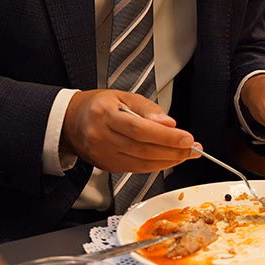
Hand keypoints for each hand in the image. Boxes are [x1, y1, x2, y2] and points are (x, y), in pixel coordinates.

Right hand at [61, 90, 199, 172]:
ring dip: (168, 160)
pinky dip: (156, 165)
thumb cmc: (99, 105)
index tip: (187, 138)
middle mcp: (101, 136)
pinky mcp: (107, 166)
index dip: (166, 136)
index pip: (141, 129)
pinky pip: (136, 169)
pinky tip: (168, 159)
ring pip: (142, 163)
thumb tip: (169, 124)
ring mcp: (103, 154)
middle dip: (173, 151)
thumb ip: (149, 110)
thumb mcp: (124, 96)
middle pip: (143, 149)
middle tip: (193, 148)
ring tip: (186, 154)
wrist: (71, 122)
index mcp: (104, 114)